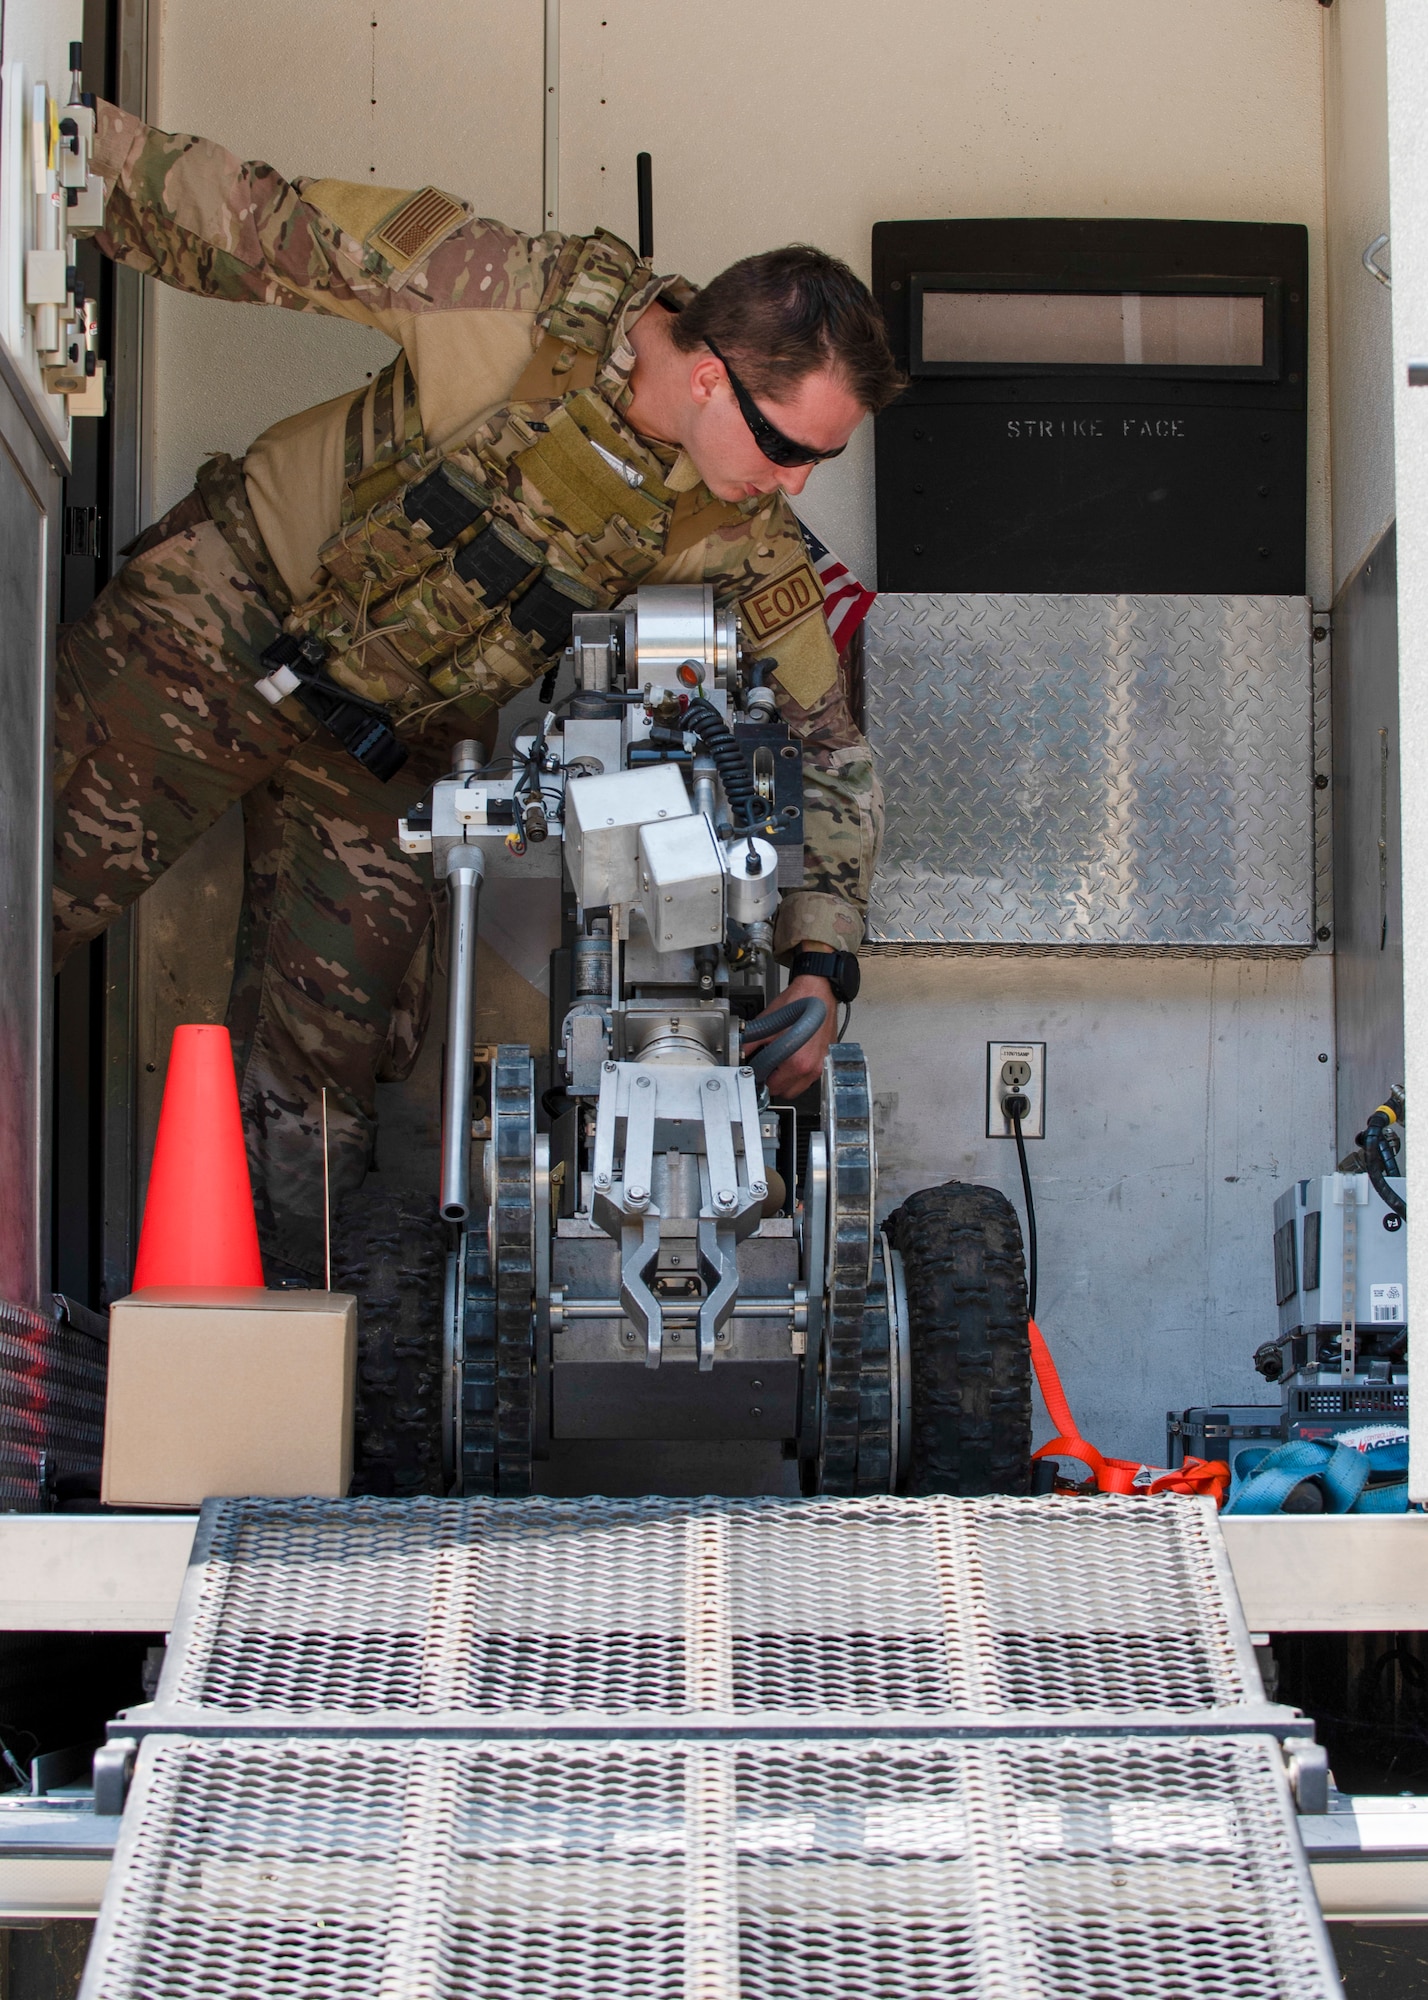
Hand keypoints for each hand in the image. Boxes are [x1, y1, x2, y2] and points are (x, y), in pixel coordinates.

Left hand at [745, 973, 837, 1099]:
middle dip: (774, 1082)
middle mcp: (811, 1067)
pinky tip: (794, 1056)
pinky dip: (800, 1072)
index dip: (761, 1079)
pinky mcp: (826, 1059)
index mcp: (797, 1063)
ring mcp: (821, 1065)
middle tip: (767, 1067)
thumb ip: (750, 1043)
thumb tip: (740, 1054)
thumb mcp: (767, 1024)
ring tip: (781, 1061)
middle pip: (787, 1092)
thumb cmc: (798, 1003)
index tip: (758, 1071)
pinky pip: (810, 1076)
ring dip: (788, 1080)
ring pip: (799, 1087)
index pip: (773, 1087)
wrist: (818, 991)